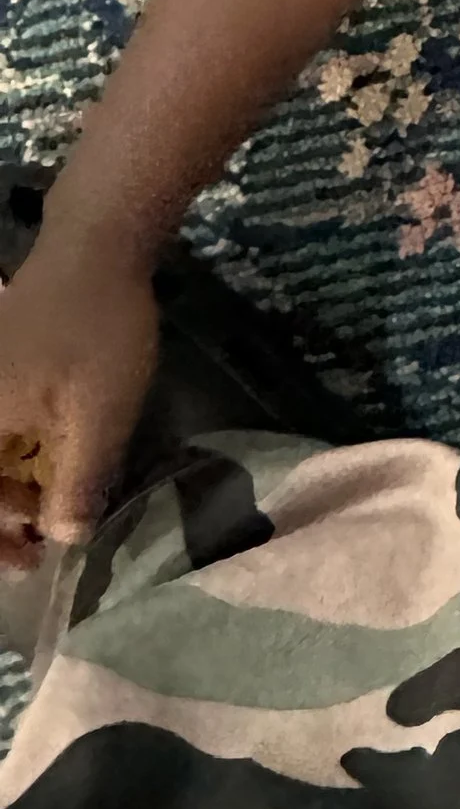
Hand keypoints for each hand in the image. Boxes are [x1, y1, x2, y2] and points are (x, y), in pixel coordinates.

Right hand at [0, 234, 158, 557]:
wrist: (95, 244)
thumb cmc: (97, 331)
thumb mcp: (101, 416)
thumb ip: (79, 483)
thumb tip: (64, 539)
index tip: (26, 564)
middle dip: (0, 516)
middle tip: (43, 539)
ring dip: (8, 485)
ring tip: (54, 503)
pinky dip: (13, 451)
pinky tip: (51, 458)